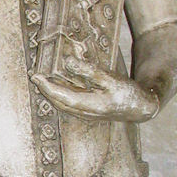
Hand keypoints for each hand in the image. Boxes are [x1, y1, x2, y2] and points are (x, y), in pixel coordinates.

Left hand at [30, 56, 158, 122]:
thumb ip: (88, 70)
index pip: (62, 96)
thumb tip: (67, 62)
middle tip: (35, 76)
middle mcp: (85, 113)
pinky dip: (61, 95)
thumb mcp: (109, 78)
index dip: (47, 87)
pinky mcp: (89, 112)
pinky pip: (69, 104)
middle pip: (58, 102)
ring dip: (51, 93)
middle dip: (45, 90)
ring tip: (43, 81)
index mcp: (90, 105)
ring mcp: (87, 115)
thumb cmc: (128, 93)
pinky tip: (59, 86)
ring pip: (63, 105)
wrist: (140, 108)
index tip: (36, 77)